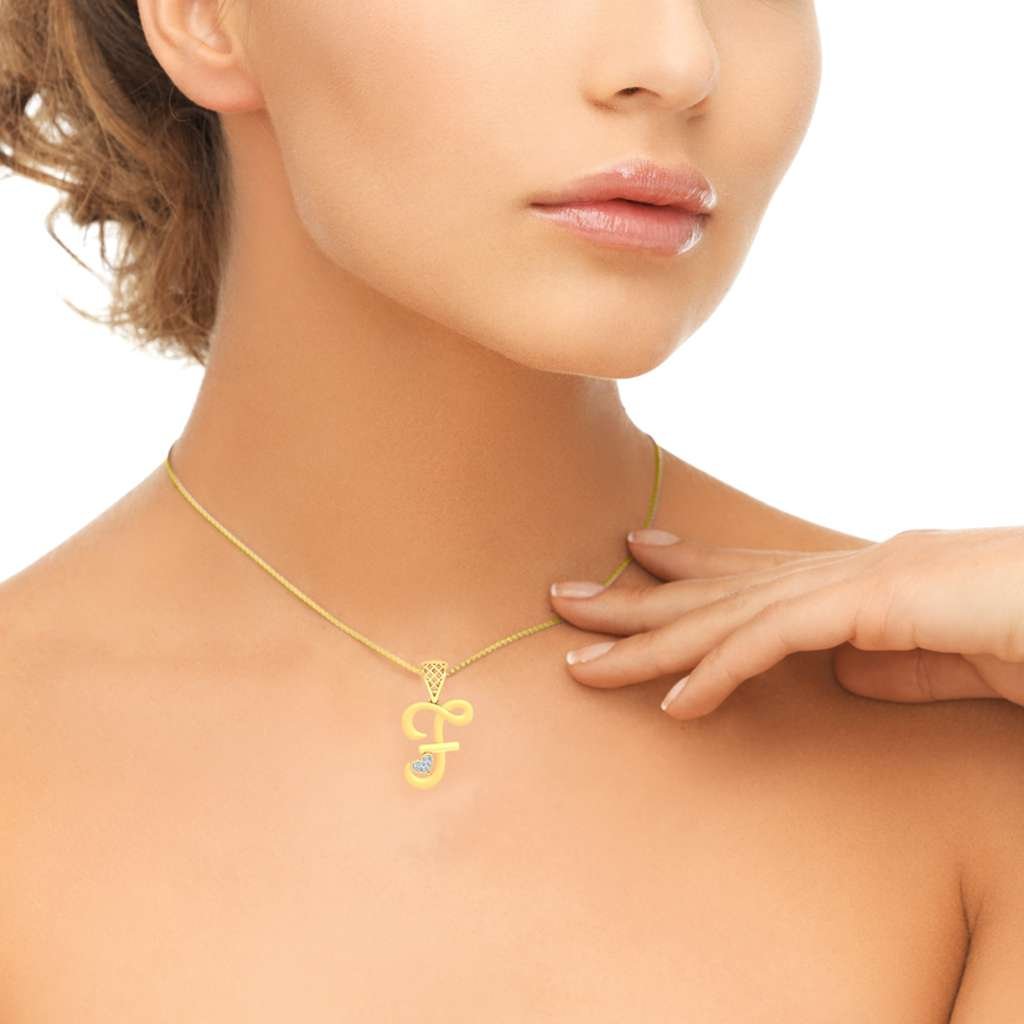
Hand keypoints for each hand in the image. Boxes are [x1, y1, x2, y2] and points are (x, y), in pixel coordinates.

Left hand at [548, 526, 1023, 718]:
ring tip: (582, 662)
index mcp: (854, 581)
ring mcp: (854, 582)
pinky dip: (721, 671)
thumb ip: (888, 665)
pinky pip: (777, 642)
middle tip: (562, 603)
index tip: (634, 556)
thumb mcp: (945, 658)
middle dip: (635, 601)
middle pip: (717, 589)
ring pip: (728, 613)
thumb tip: (836, 674)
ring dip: (651, 642)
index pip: (753, 574)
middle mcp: (840, 571)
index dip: (688, 566)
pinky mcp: (875, 604)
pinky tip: (674, 703)